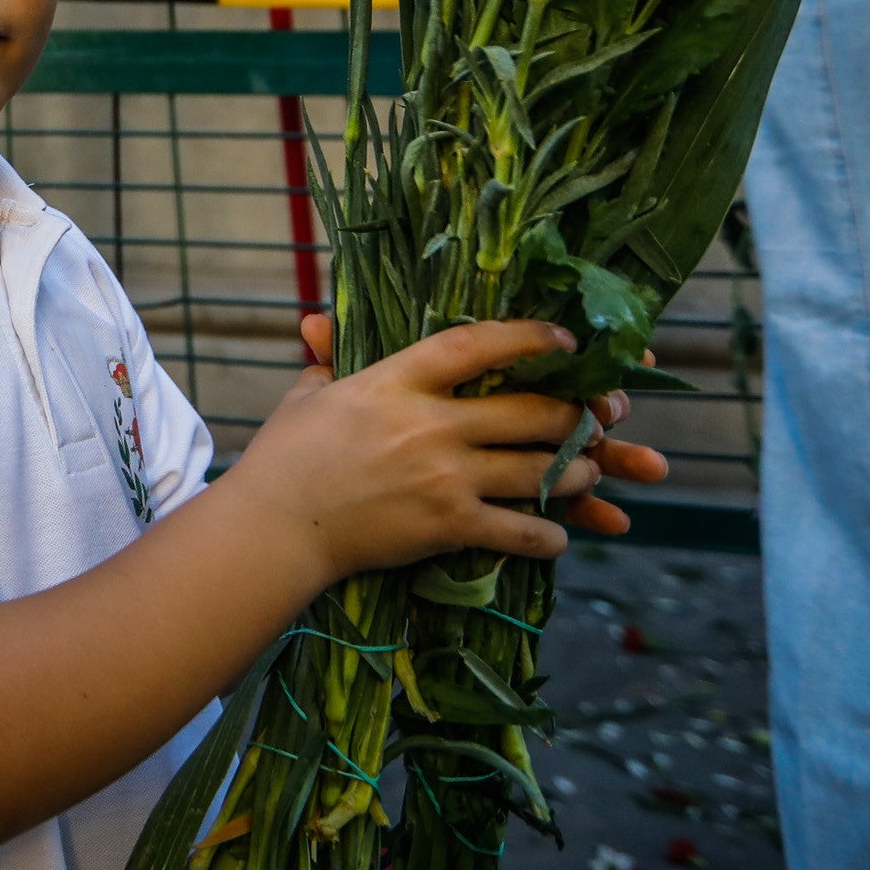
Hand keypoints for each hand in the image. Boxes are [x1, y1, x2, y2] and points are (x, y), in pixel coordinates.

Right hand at [288, 313, 669, 541]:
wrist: (275, 527)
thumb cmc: (282, 458)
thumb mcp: (305, 397)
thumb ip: (326, 365)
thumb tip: (319, 336)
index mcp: (395, 382)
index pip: (477, 345)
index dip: (529, 337)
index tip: (563, 338)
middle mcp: (430, 424)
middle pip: (530, 410)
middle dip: (573, 415)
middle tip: (593, 419)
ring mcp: (445, 476)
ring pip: (540, 469)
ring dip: (575, 473)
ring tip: (586, 473)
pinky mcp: (449, 525)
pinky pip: (521, 530)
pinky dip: (548, 534)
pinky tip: (556, 534)